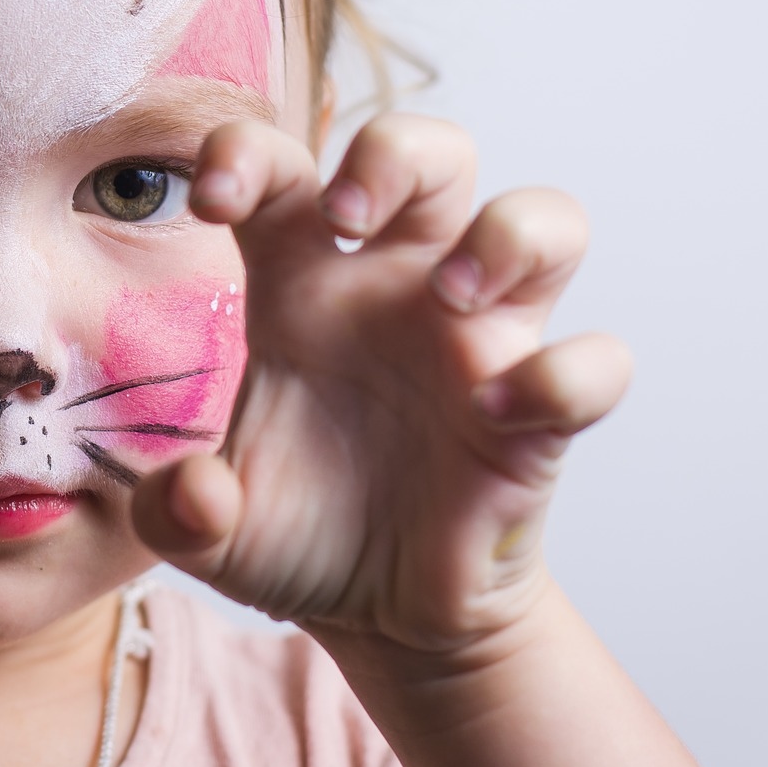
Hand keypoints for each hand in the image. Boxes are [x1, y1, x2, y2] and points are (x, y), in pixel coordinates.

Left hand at [133, 115, 629, 657]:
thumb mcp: (207, 534)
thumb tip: (198, 492)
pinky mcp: (543, 415)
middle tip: (347, 219)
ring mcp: (480, 342)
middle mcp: (399, 290)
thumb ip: (173, 512)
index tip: (211, 200)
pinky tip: (494, 415)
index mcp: (303, 283)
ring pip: (544, 220)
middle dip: (394, 152)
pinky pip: (595, 362)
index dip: (244, 152)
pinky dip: (560, 378)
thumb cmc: (298, 534)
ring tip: (449, 294)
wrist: (382, 615)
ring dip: (507, 234)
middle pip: (431, 152)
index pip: (282, 170)